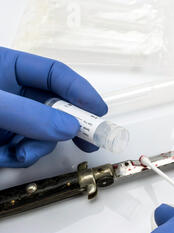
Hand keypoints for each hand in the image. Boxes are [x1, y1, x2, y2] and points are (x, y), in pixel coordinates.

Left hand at [0, 47, 106, 167]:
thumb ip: (27, 114)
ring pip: (44, 133)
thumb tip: (67, 126)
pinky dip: (20, 158)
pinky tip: (2, 156)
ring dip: (37, 147)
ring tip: (18, 153)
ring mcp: (11, 119)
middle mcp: (12, 94)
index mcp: (6, 68)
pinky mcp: (5, 141)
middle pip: (55, 106)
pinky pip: (27, 151)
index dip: (80, 90)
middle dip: (69, 126)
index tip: (98, 109)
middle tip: (89, 139)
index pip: (54, 73)